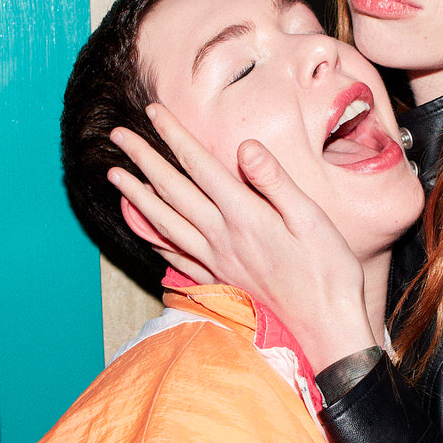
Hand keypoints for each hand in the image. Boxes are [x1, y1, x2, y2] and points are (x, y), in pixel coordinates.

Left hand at [108, 104, 377, 371]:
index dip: (175, 136)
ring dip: (136, 196)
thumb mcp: (312, 218)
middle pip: (173, 190)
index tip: (154, 111)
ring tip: (115, 175)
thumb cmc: (328, 273)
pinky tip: (141, 226)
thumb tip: (244, 147)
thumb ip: (275, 181)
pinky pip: (173, 255)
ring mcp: (215, 261)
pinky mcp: (217, 280)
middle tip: (119, 134)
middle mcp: (222, 237)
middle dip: (144, 158)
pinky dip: (151, 237)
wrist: (324, 331)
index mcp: (245, 215)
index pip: (201, 166)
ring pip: (165, 222)